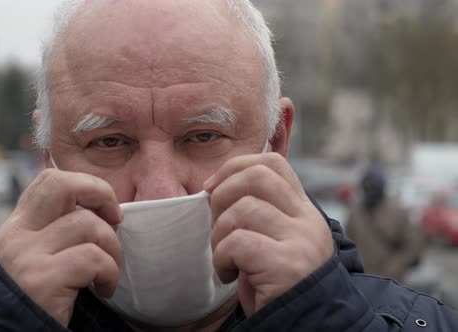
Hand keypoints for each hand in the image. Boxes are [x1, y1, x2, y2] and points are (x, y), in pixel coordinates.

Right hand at [0, 169, 122, 325]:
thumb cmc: (32, 301)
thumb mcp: (34, 259)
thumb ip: (54, 234)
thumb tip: (101, 213)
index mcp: (18, 227)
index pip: (49, 180)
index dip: (85, 185)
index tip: (103, 209)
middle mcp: (18, 236)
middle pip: (63, 185)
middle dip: (100, 193)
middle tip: (116, 219)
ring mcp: (28, 257)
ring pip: (88, 224)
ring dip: (112, 248)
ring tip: (107, 271)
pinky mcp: (43, 281)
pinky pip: (93, 259)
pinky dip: (109, 273)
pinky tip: (104, 289)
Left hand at [205, 153, 332, 315]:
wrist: (302, 326)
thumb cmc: (273, 284)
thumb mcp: (270, 241)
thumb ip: (256, 213)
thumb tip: (214, 187)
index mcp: (303, 211)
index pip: (273, 164)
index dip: (236, 166)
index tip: (212, 187)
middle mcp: (308, 221)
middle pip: (257, 176)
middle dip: (222, 193)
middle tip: (215, 224)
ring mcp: (302, 241)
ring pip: (242, 210)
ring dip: (219, 235)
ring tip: (224, 259)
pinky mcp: (288, 265)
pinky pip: (238, 243)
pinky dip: (221, 258)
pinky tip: (226, 275)